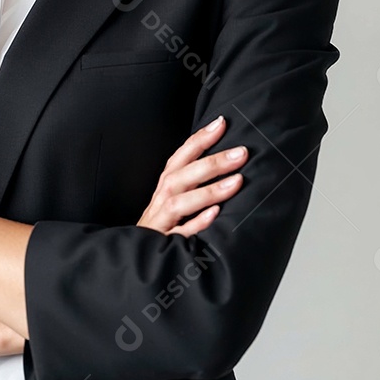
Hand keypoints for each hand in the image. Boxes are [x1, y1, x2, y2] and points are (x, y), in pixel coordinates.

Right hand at [136, 116, 246, 236]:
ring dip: (208, 191)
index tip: (221, 123)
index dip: (200, 138)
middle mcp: (162, 198)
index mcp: (167, 183)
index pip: (182, 155)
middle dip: (212, 163)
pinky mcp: (164, 244)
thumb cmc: (164, 223)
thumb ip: (194, 179)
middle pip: (183, 175)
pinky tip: (215, 214)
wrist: (138, 256)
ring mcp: (162, 220)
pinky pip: (180, 233)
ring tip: (237, 181)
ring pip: (181, 202)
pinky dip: (196, 223)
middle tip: (241, 153)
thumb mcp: (175, 196)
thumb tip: (226, 158)